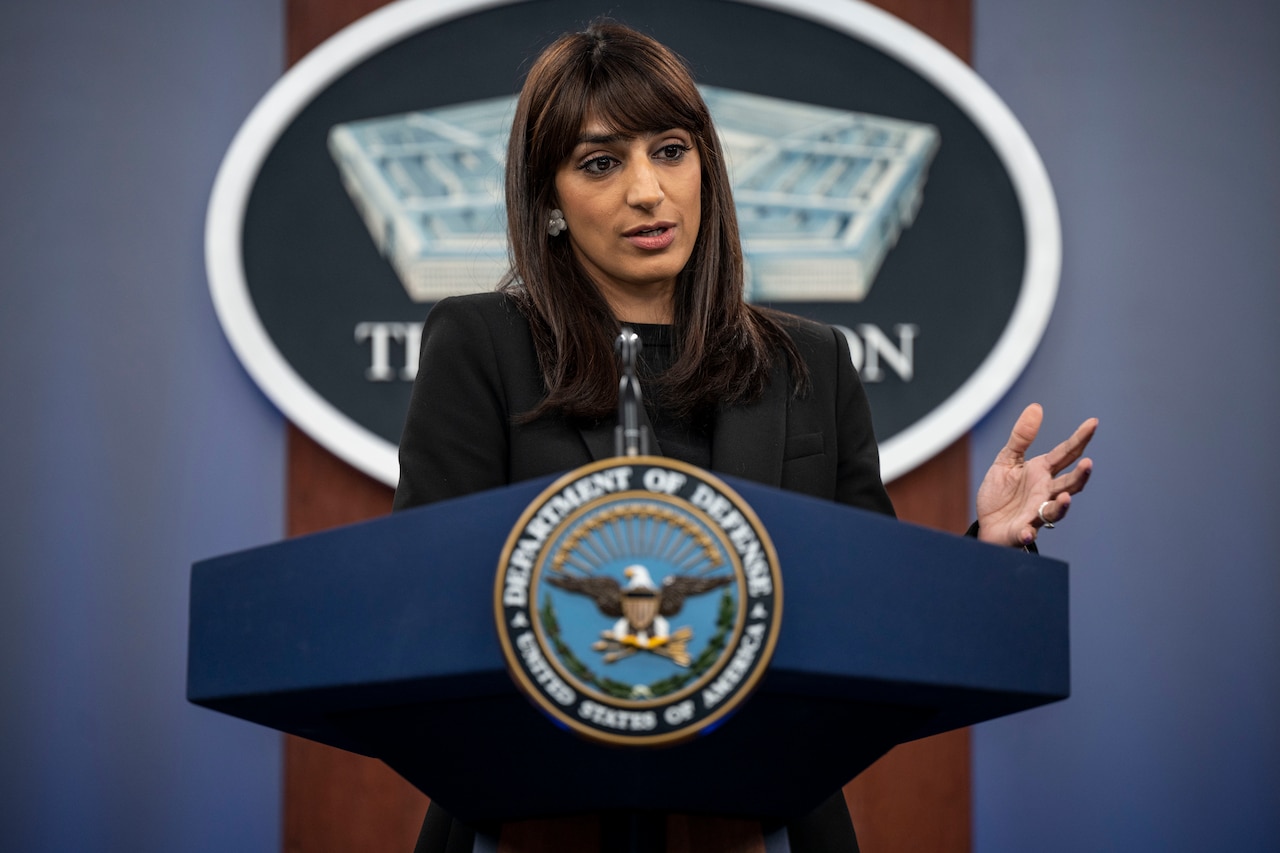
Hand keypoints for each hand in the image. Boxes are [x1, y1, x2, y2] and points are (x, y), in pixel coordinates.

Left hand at [976, 403, 1096, 547]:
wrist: (988, 524)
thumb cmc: (1002, 493)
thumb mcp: (1007, 460)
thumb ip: (1021, 437)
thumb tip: (1036, 407)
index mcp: (1042, 472)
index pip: (1065, 453)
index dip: (1080, 439)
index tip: (1093, 423)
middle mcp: (1045, 492)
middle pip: (1069, 484)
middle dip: (1080, 476)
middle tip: (1088, 464)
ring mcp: (1036, 512)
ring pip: (1056, 510)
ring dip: (1062, 506)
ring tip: (1065, 498)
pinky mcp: (1023, 530)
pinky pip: (1028, 532)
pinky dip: (1029, 531)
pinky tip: (1028, 530)